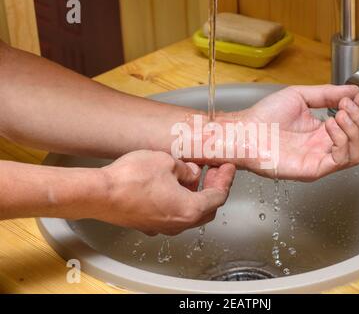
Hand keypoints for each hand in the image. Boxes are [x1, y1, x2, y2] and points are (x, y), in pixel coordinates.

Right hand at [97, 150, 235, 235]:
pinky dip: (180, 200)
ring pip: (189, 213)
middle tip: (214, 171)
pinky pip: (172, 214)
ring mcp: (162, 227)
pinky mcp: (148, 225)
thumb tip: (192, 174)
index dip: (226, 179)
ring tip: (193, 175)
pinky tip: (173, 185)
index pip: (218, 196)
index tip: (228, 167)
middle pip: (207, 208)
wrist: (100, 194)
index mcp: (190, 209)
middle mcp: (178, 223)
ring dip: (196, 195)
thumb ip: (186, 169)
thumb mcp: (167, 162)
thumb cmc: (131, 179)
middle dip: (213, 188)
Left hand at [239, 85, 358, 180]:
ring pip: (357, 152)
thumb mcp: (300, 96)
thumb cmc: (264, 117)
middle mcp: (323, 146)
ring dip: (354, 130)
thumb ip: (327, 94)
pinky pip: (341, 161)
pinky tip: (329, 126)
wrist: (245, 131)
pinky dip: (342, 141)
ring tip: (338, 114)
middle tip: (346, 105)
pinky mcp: (313, 169)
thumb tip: (353, 90)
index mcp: (322, 131)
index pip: (356, 126)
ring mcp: (319, 158)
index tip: (357, 97)